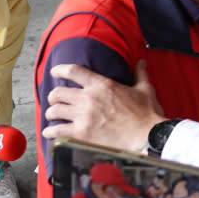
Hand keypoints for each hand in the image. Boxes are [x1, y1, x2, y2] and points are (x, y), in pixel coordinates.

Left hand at [42, 60, 165, 152]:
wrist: (147, 135)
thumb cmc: (146, 113)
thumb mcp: (145, 89)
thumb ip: (140, 74)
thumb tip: (141, 61)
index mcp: (103, 85)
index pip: (73, 71)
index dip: (60, 69)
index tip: (55, 71)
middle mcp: (89, 98)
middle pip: (57, 92)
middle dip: (54, 96)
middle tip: (56, 100)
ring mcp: (83, 116)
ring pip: (54, 111)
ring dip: (51, 113)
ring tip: (53, 116)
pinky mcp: (81, 133)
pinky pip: (56, 130)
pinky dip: (51, 132)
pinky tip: (51, 133)